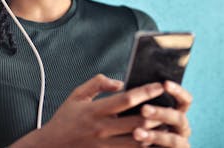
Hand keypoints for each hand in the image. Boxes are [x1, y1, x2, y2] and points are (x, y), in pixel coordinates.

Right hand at [11, 74, 171, 147]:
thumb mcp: (76, 95)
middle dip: (156, 114)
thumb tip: (120, 82)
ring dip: (155, 133)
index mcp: (95, 110)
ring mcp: (105, 145)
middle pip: (137, 122)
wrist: (51, 146)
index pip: (126, 99)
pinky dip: (144, 147)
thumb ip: (97, 84)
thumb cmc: (65, 118)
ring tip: (169, 124)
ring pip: (138, 142)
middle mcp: (102, 129)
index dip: (145, 92)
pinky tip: (154, 141)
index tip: (159, 85)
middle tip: (171, 106)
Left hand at [132, 81, 192, 147]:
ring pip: (172, 139)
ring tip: (136, 132)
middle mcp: (181, 129)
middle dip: (161, 113)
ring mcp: (180, 144)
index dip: (178, 91)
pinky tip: (140, 145)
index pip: (185, 100)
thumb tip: (123, 85)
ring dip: (154, 135)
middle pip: (178, 118)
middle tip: (144, 109)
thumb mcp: (142, 114)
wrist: (130, 146)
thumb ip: (140, 102)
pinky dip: (153, 147)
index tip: (164, 83)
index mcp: (177, 113)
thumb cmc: (139, 127)